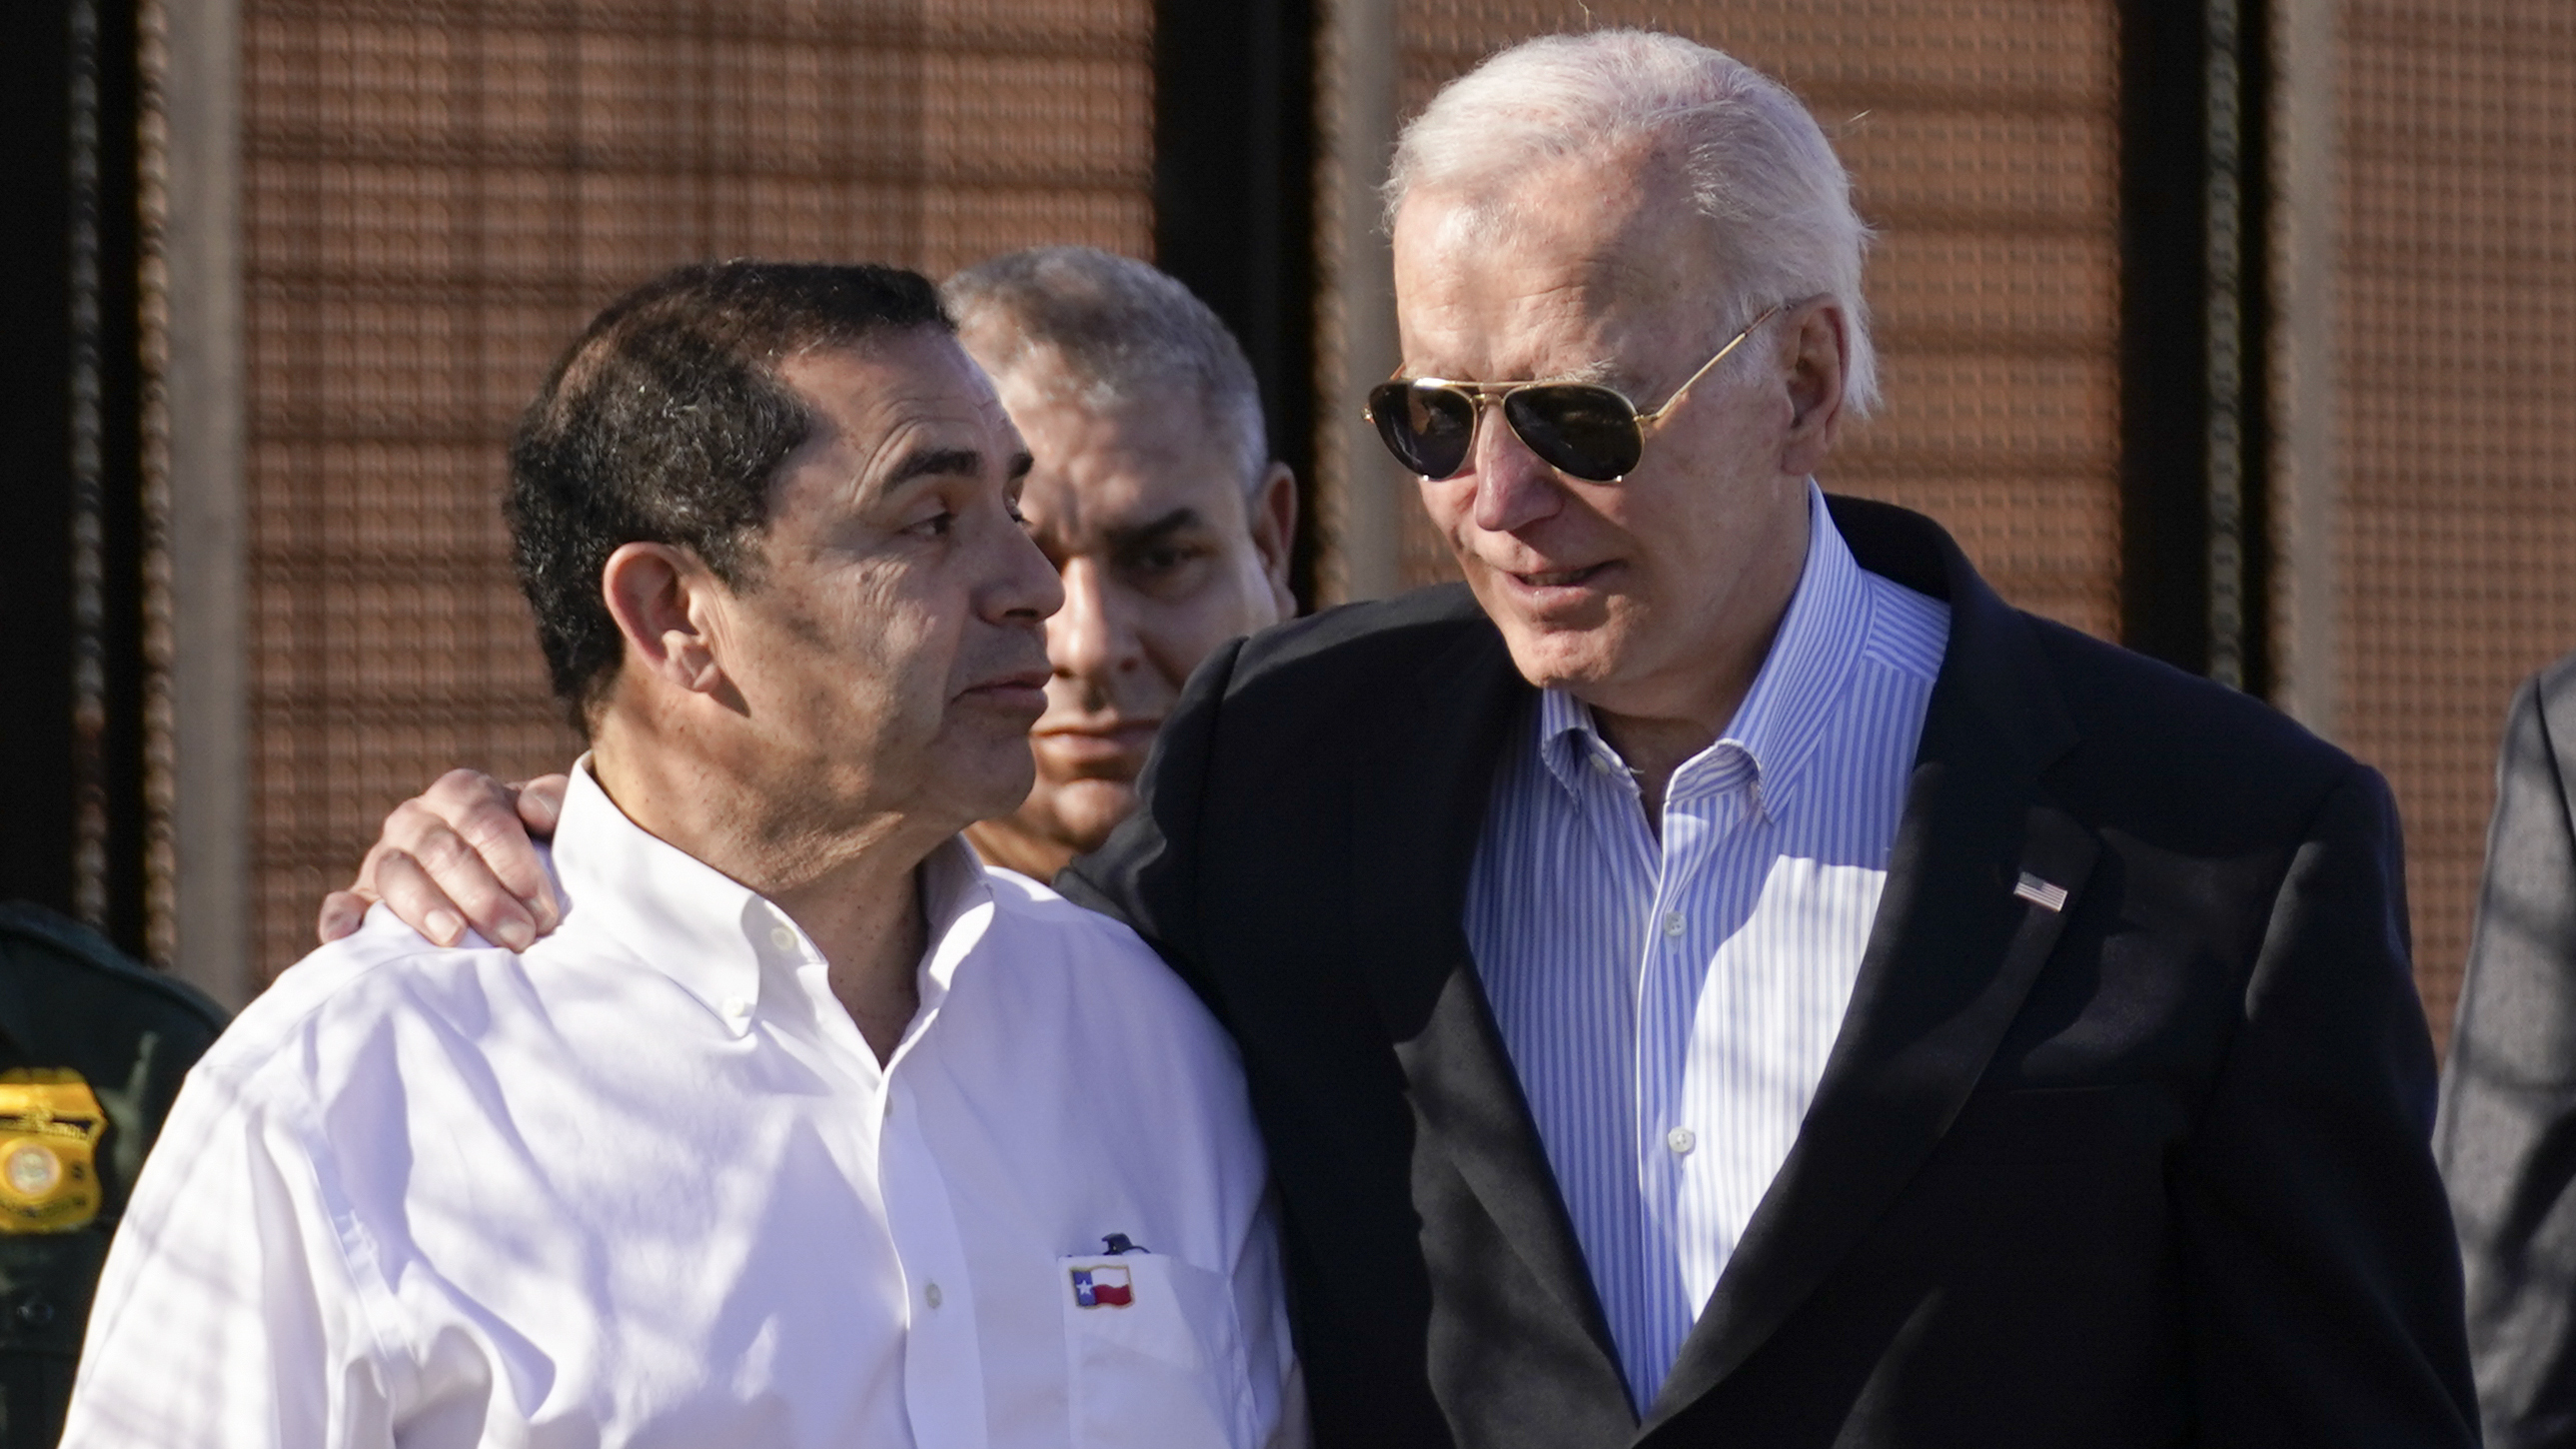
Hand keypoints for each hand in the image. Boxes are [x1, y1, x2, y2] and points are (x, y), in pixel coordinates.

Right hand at [315, 771, 569, 949]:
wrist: (503, 870)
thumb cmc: (535, 843)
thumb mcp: (554, 817)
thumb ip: (556, 802)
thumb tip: (534, 810)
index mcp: (462, 792)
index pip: (485, 823)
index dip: (516, 866)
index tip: (544, 910)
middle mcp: (417, 819)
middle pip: (444, 853)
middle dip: (485, 898)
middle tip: (520, 936)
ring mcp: (385, 856)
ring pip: (396, 875)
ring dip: (425, 908)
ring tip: (455, 938)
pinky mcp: (362, 896)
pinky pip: (342, 903)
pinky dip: (340, 919)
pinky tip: (344, 941)